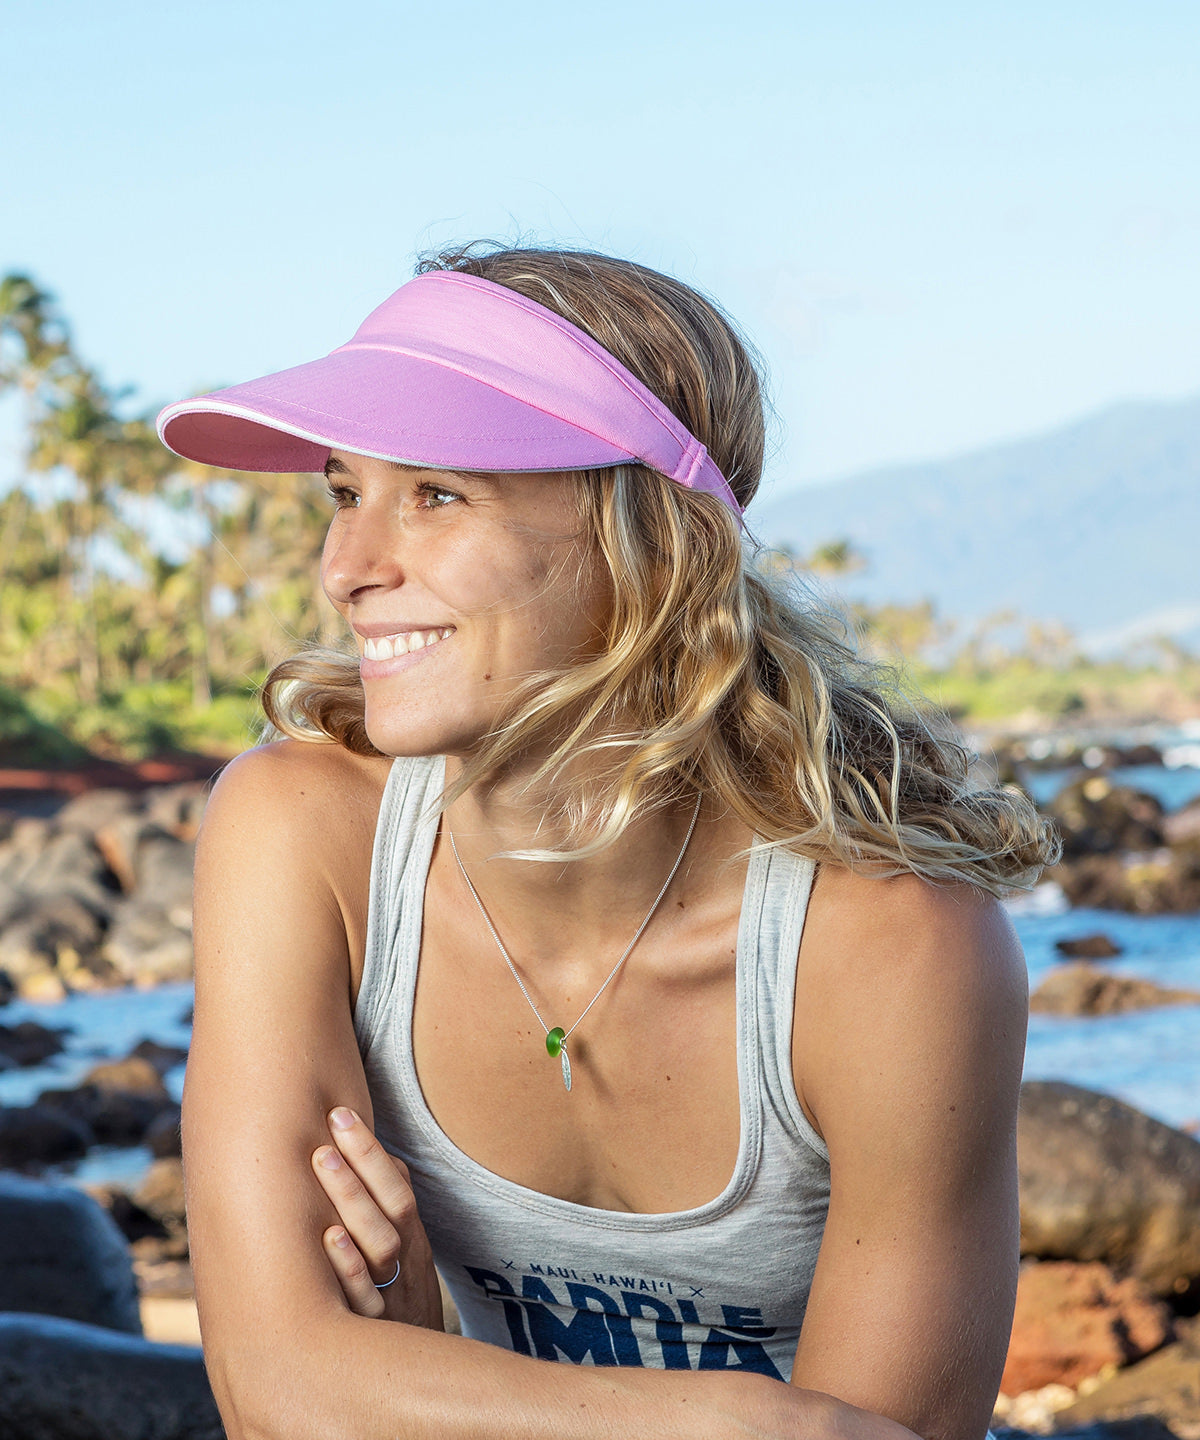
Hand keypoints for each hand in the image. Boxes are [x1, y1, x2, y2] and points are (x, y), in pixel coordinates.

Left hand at [311, 1106, 444, 1328]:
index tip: (341, 1112)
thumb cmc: (396, 1310)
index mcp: (412, 1245)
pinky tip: (328, 1236)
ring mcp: (391, 1299)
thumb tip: (379, 1157)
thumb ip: (389, 1216)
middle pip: (390, 1206)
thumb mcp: (403, 1264)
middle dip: (360, 1161)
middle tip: (332, 1121)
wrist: (413, 1382)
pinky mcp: (374, 1335)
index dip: (371, 1149)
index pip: (398, 1186)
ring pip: (378, 1242)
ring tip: (321, 1156)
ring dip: (351, 1196)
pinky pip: (363, 1297)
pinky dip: (348, 1265)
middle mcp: (405, 1267)